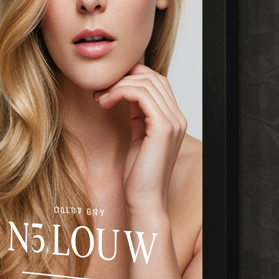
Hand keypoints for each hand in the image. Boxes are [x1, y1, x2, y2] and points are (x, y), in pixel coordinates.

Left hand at [95, 65, 185, 220]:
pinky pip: (141, 94)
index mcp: (173, 119)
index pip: (156, 81)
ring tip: (100, 98)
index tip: (107, 88)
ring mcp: (173, 122)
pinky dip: (119, 92)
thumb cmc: (139, 176)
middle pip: (152, 77)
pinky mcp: (162, 128)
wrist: (145, 201)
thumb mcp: (137, 136)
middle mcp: (177, 118)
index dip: (130, 78)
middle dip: (123, 78)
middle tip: (101, 90)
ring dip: (117, 85)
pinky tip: (105, 102)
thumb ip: (137, 114)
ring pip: (145, 82)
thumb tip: (124, 91)